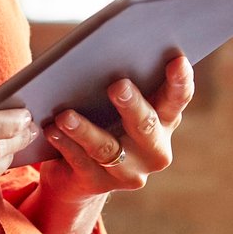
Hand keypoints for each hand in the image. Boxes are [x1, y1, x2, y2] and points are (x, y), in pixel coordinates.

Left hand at [37, 53, 193, 201]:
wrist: (78, 172)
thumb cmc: (101, 118)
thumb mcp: (114, 102)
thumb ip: (122, 81)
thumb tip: (104, 49)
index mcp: (165, 120)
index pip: (177, 99)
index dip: (180, 81)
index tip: (177, 60)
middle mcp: (154, 149)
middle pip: (145, 125)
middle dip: (132, 105)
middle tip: (118, 85)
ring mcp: (129, 171)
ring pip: (107, 148)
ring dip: (85, 130)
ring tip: (65, 115)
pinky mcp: (100, 184)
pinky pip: (82, 162)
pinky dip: (66, 145)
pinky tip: (52, 131)